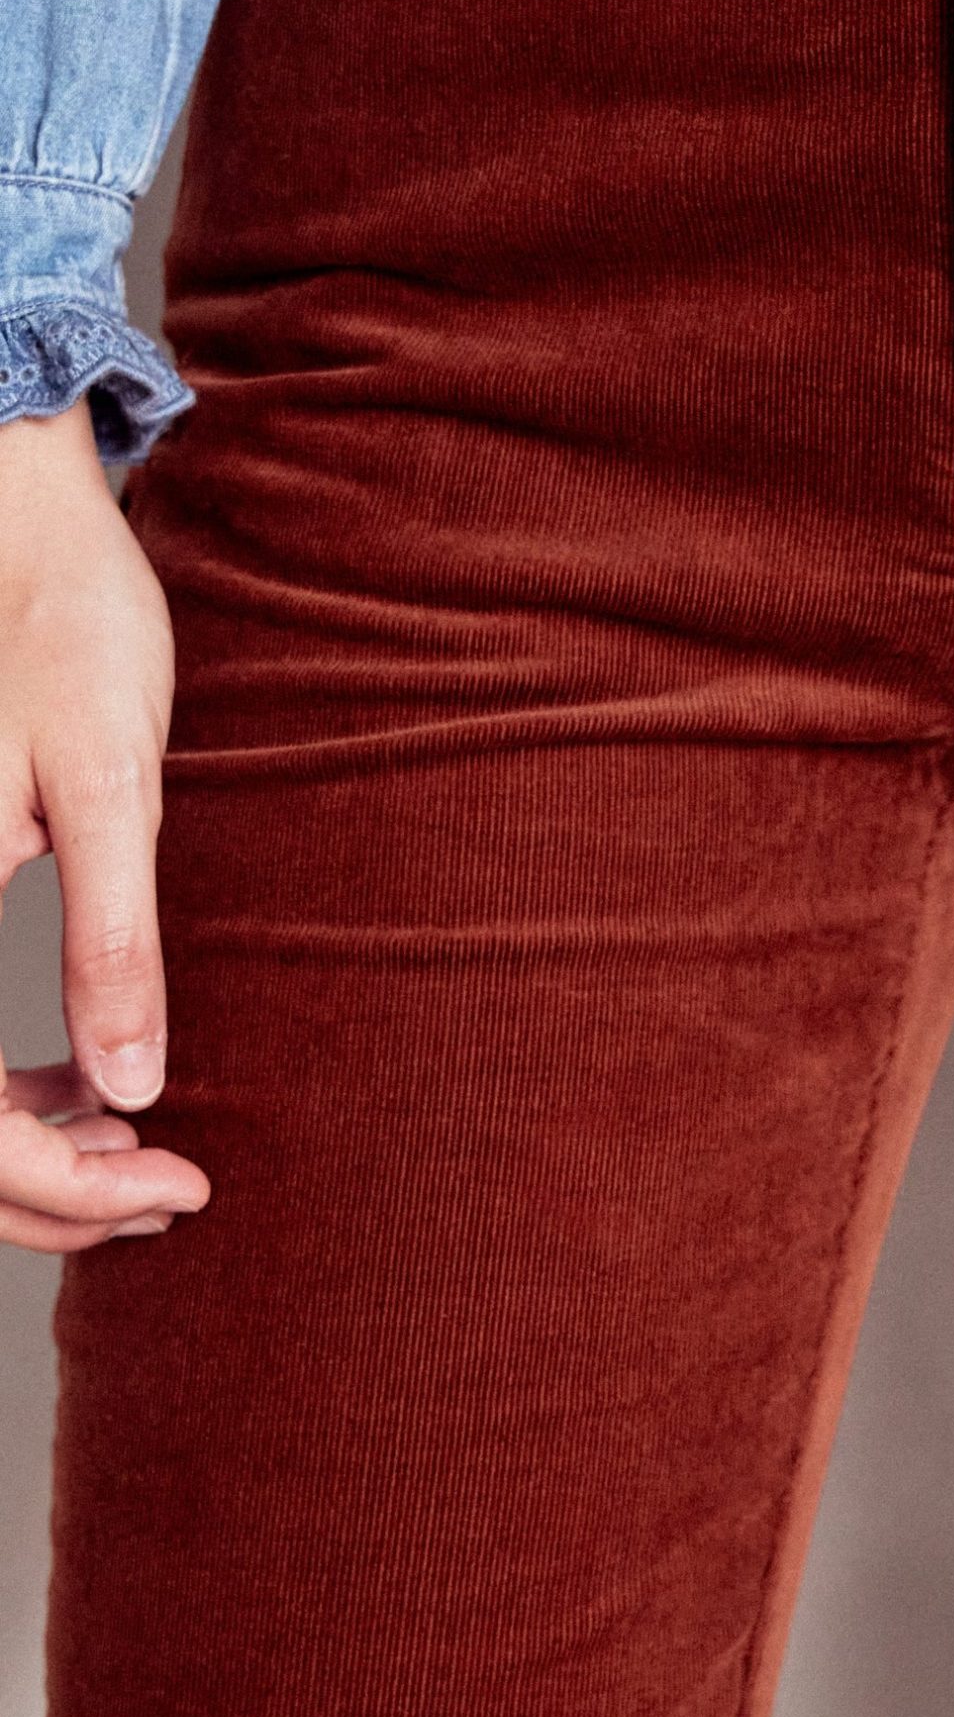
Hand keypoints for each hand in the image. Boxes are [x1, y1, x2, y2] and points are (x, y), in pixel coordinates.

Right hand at [0, 400, 208, 1246]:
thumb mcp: (105, 783)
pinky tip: (88, 1087)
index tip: (172, 1188)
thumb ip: (111, 938)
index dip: (56, 1184)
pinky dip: (3, 1096)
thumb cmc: (67, 628)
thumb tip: (130, 1086)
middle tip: (173, 1190)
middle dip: (47, 1191)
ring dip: (25, 1154)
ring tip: (139, 1151)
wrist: (19, 526)